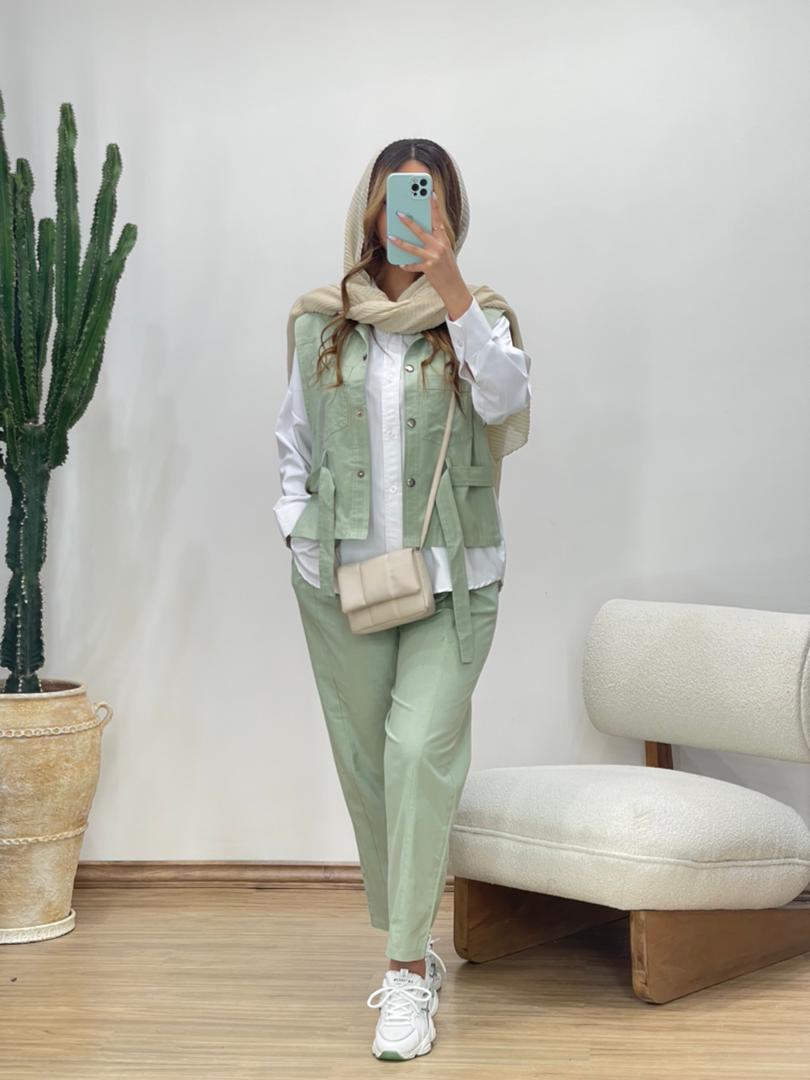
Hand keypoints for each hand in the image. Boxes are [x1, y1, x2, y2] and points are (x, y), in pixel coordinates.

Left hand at [389, 192, 471, 315]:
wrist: (453, 286)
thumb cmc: (448, 268)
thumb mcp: (445, 251)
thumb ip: (435, 241)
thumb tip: (419, 232)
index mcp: (444, 240)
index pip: (438, 220)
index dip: (434, 206)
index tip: (430, 193)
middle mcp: (439, 246)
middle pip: (421, 231)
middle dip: (408, 221)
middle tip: (398, 213)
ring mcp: (433, 257)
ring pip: (413, 247)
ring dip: (400, 242)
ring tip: (390, 236)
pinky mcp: (428, 268)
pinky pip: (413, 265)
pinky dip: (407, 265)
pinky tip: (400, 263)